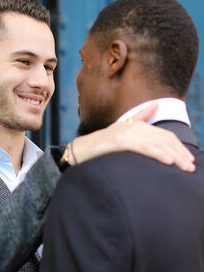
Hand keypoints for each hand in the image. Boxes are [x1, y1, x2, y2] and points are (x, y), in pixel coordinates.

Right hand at [69, 102, 194, 171]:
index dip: (179, 147)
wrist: (81, 150)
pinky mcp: (120, 141)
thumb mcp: (122, 131)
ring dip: (174, 156)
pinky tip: (168, 161)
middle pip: (164, 139)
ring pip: (157, 144)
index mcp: (137, 125)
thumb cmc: (102, 145)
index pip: (164, 136)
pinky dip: (158, 154)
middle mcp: (134, 126)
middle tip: (191, 167)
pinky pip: (143, 148)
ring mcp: (127, 132)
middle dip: (180, 153)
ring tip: (184, 167)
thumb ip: (140, 118)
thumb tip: (156, 104)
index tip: (189, 160)